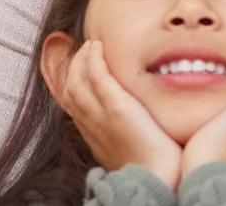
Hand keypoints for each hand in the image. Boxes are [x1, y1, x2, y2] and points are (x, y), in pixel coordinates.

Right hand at [54, 40, 182, 187]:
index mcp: (92, 134)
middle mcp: (90, 124)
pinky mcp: (116, 108)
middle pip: (69, 88)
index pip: (72, 103)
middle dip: (72, 66)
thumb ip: (124, 134)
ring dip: (82, 58)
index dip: (71, 82)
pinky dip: (92, 59)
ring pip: (77, 80)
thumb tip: (133, 126)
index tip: (79, 68)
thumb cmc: (151, 168)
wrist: (155, 179)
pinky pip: (96, 76)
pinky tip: (97, 47)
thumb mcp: (129, 149)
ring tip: (91, 45)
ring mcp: (100, 116)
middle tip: (84, 49)